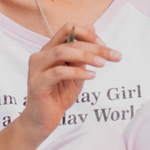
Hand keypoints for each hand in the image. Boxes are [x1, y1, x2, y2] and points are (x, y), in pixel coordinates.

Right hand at [0, 23, 120, 149]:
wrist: (42, 121)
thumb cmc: (59, 96)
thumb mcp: (76, 73)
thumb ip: (82, 54)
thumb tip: (93, 28)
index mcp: (49, 50)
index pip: (68, 29)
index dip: (88, 34)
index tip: (105, 47)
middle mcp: (40, 56)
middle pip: (69, 40)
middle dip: (94, 47)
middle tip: (113, 56)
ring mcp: (36, 69)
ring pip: (61, 52)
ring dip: (86, 56)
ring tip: (102, 64)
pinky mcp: (37, 83)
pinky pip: (58, 72)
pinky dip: (77, 72)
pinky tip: (91, 76)